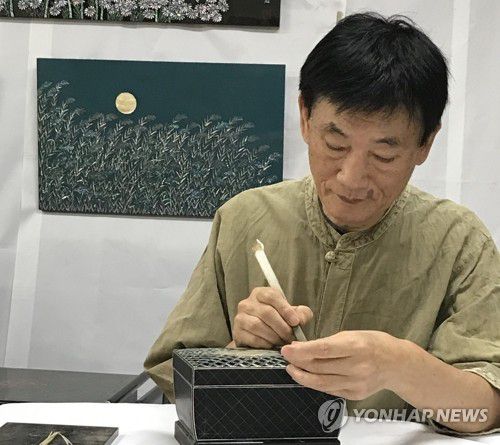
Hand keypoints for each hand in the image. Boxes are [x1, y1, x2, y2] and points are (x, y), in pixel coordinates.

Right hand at [232, 287, 312, 348]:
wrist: (261, 336)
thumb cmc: (278, 321)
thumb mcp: (292, 314)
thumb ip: (301, 313)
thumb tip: (300, 318)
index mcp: (261, 293)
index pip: (271, 296)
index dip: (285, 309)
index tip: (295, 322)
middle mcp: (247, 303)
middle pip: (266, 312)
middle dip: (281, 327)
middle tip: (290, 337)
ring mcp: (240, 317)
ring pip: (257, 326)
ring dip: (273, 336)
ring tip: (282, 342)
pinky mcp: (237, 332)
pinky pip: (252, 338)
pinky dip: (265, 343)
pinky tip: (272, 346)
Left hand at [280, 330, 400, 399]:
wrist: (395, 363)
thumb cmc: (371, 343)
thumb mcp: (350, 335)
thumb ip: (327, 343)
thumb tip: (301, 347)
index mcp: (356, 347)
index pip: (323, 350)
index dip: (302, 351)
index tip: (287, 349)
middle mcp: (357, 367)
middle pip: (319, 368)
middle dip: (298, 362)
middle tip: (286, 356)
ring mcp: (356, 384)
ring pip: (321, 383)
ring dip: (302, 376)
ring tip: (292, 368)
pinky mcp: (355, 395)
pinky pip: (329, 389)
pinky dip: (315, 383)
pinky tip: (307, 376)